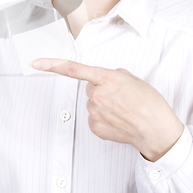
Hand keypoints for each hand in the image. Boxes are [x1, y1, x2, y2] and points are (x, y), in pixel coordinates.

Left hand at [30, 58, 183, 161]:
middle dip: (101, 90)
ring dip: (103, 105)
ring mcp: (95, 113)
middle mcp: (96, 96)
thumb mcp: (133, 79)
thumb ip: (114, 75)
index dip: (52, 65)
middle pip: (90, 88)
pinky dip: (104, 118)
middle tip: (121, 97)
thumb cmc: (150, 103)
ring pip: (92, 104)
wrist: (157, 130)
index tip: (35, 63)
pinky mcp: (96, 128)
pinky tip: (119, 120)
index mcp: (106, 79)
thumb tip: (106, 80)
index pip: (74, 69)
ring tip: (123, 110)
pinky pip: (95, 117)